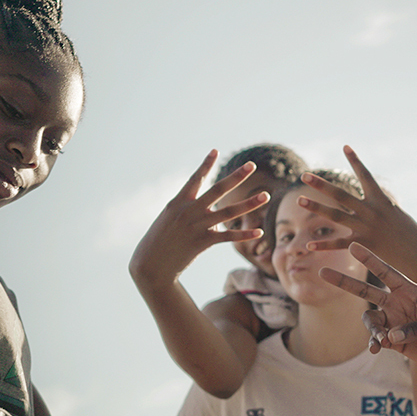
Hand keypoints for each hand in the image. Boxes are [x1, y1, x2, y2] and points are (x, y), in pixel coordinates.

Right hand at [129, 151, 268, 288]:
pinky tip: (259, 231)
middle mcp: (189, 210)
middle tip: (252, 165)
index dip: (206, 164)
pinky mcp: (203, 242)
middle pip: (218, 189)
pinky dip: (244, 234)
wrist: (150, 265)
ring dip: (249, 204)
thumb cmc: (158, 242)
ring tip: (266, 195)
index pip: (195, 178)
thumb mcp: (168, 220)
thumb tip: (209, 214)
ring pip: (229, 212)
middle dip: (236, 176)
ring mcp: (197, 225)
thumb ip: (188, 212)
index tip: (215, 150)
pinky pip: (228, 236)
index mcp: (178, 202)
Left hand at [299, 146, 416, 296]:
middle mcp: (371, 211)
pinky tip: (309, 245)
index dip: (355, 161)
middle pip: (341, 194)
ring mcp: (366, 227)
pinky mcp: (363, 244)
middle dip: (321, 184)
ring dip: (316, 207)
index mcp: (381, 200)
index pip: (365, 176)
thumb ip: (384, 205)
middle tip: (304, 175)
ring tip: (299, 200)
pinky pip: (339, 243)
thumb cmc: (411, 235)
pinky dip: (324, 245)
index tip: (345, 146)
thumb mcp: (397, 214)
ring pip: (335, 215)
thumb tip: (381, 197)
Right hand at [319, 243, 416, 372]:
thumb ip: (415, 327)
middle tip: (323, 272)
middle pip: (366, 291)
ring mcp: (394, 321)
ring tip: (380, 339)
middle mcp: (398, 303)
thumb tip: (390, 335)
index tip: (353, 245)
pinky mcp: (394, 341)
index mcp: (411, 290)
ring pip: (370, 320)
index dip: (370, 259)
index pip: (386, 272)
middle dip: (345, 282)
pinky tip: (376, 348)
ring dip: (371, 328)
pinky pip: (377, 339)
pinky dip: (374, 343)